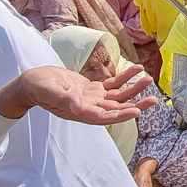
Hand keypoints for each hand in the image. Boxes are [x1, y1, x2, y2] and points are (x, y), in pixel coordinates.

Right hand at [0, 64, 155, 123]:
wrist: (32, 82)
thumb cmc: (38, 87)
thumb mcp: (50, 92)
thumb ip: (64, 100)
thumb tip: (78, 107)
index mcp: (80, 112)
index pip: (105, 117)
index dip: (121, 115)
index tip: (137, 112)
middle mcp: (89, 108)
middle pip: (117, 108)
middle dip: (135, 104)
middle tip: (154, 100)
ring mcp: (92, 98)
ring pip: (118, 96)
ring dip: (133, 89)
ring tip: (148, 80)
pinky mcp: (91, 88)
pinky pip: (112, 84)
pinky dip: (124, 78)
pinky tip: (136, 69)